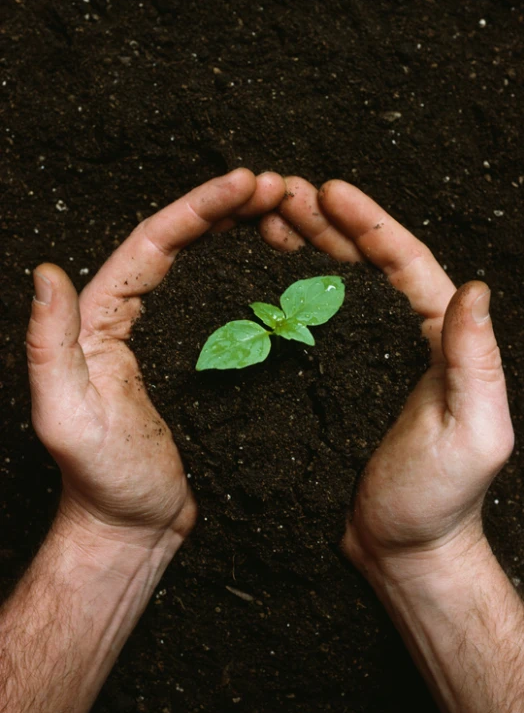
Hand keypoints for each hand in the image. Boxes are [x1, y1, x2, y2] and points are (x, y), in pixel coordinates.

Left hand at [26, 169, 285, 552]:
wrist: (133, 527)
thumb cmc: (102, 480)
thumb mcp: (66, 414)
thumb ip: (50, 345)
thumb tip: (47, 272)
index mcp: (101, 321)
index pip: (151, 243)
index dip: (199, 207)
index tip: (246, 185)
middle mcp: (133, 320)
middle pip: (182, 244)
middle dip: (228, 208)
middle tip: (280, 189)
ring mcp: (169, 340)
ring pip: (207, 269)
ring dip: (244, 235)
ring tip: (289, 214)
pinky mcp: (199, 366)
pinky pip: (227, 309)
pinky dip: (254, 281)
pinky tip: (282, 271)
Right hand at [260, 177, 513, 578]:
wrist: (401, 549)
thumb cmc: (440, 499)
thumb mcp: (474, 432)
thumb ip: (475, 362)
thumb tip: (475, 290)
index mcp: (436, 341)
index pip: (406, 264)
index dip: (369, 222)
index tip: (331, 190)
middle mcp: (398, 342)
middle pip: (361, 266)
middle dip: (324, 224)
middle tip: (282, 194)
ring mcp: (360, 362)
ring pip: (328, 291)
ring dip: (300, 252)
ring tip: (264, 221)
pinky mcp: (329, 387)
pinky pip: (305, 332)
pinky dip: (282, 301)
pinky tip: (257, 281)